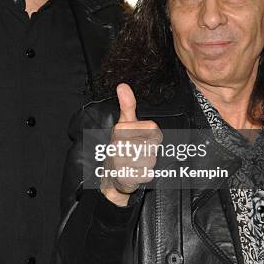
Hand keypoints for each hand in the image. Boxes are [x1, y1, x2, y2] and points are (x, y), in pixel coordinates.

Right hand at [100, 83, 162, 205]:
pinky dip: (144, 175)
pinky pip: (148, 174)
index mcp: (121, 129)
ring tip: (136, 162)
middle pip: (153, 145)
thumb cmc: (120, 147)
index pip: (153, 129)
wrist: (110, 176)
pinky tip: (134, 172)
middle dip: (150, 150)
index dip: (152, 135)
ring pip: (152, 160)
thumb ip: (127, 105)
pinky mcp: (125, 177)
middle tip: (138, 152)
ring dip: (148, 163)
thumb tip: (122, 86)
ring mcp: (121, 162)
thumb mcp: (124, 124)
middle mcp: (119, 144)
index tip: (143, 138)